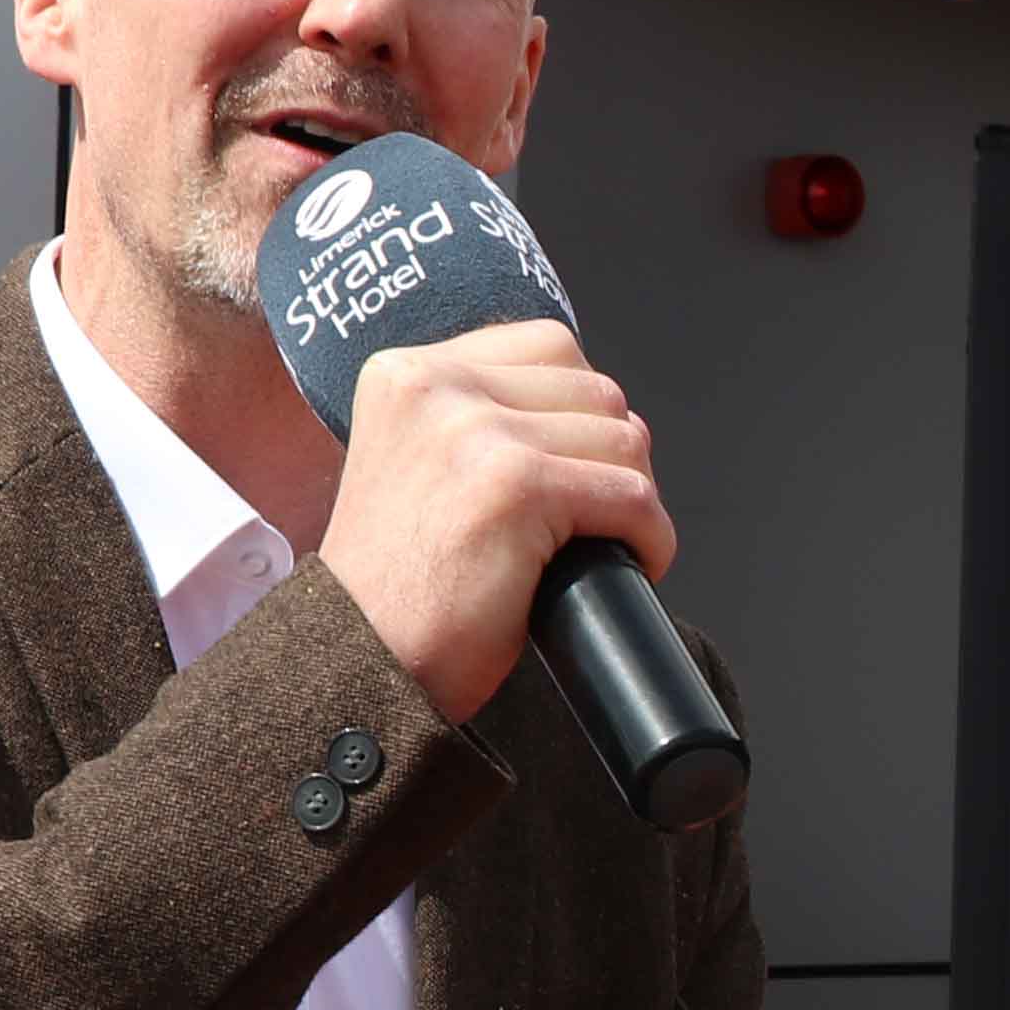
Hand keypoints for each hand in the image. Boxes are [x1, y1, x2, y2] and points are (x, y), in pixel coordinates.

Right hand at [316, 318, 677, 721]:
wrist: (360, 664)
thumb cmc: (398, 590)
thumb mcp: (414, 466)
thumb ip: (473, 419)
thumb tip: (592, 411)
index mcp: (407, 372)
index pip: (549, 345)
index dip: (580, 411)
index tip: (573, 468)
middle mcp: (436, 386)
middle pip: (595, 389)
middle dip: (612, 457)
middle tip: (594, 518)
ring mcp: (475, 432)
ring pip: (623, 439)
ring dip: (633, 499)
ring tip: (603, 544)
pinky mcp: (515, 486)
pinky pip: (632, 498)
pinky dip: (649, 539)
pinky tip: (630, 566)